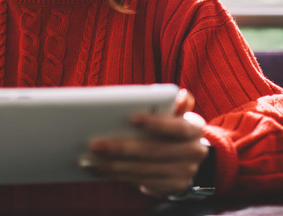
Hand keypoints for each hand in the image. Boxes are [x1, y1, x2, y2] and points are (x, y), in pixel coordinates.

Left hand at [78, 89, 208, 197]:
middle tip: (95, 144)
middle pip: (152, 151)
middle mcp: (193, 153)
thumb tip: (179, 95)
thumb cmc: (173, 129)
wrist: (190, 158)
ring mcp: (184, 173)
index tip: (131, 118)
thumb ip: (174, 104)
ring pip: (143, 169)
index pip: (176, 127)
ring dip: (112, 165)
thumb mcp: (177, 114)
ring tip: (89, 159)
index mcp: (193, 129)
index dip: (155, 123)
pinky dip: (116, 175)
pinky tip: (98, 169)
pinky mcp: (172, 188)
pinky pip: (139, 181)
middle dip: (121, 148)